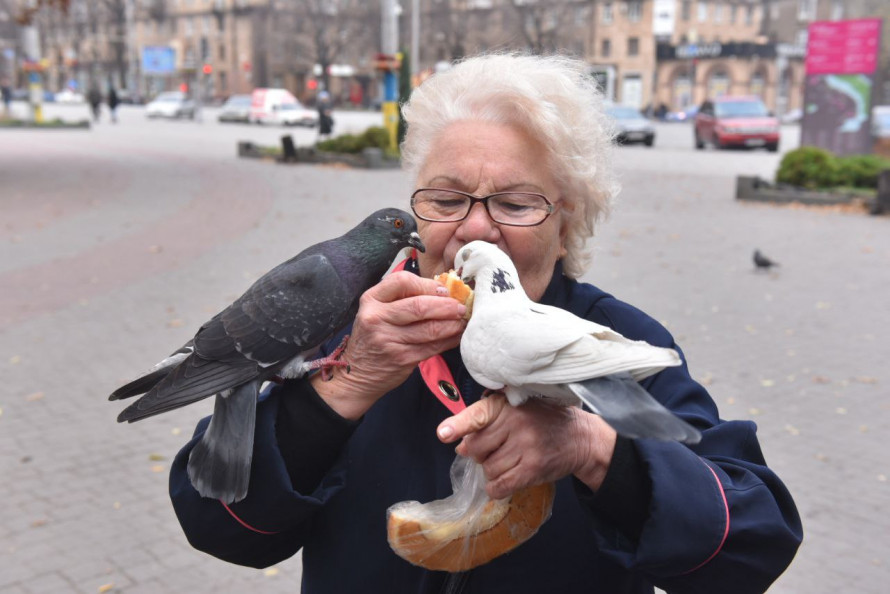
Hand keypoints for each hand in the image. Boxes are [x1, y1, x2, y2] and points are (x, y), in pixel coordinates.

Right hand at [312, 270, 466, 419]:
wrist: (357, 373)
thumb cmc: (374, 336)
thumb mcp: (377, 311)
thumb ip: (402, 298)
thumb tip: (444, 290)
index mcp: (371, 300)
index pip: (403, 281)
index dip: (428, 284)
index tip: (444, 290)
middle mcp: (377, 318)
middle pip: (419, 306)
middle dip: (446, 305)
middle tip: (461, 307)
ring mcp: (388, 340)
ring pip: (430, 328)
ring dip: (452, 324)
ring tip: (463, 321)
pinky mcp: (402, 359)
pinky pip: (433, 347)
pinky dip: (450, 340)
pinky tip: (457, 336)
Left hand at [437, 393, 616, 498]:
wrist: (580, 437)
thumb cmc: (542, 421)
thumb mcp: (516, 410)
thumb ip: (486, 423)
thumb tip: (460, 446)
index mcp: (507, 405)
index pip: (478, 415)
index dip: (459, 425)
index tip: (443, 433)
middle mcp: (516, 422)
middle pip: (476, 448)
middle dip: (480, 453)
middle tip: (497, 449)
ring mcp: (526, 446)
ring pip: (488, 469)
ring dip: (492, 471)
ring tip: (509, 461)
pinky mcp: (534, 468)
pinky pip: (501, 485)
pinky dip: (496, 488)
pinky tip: (503, 481)